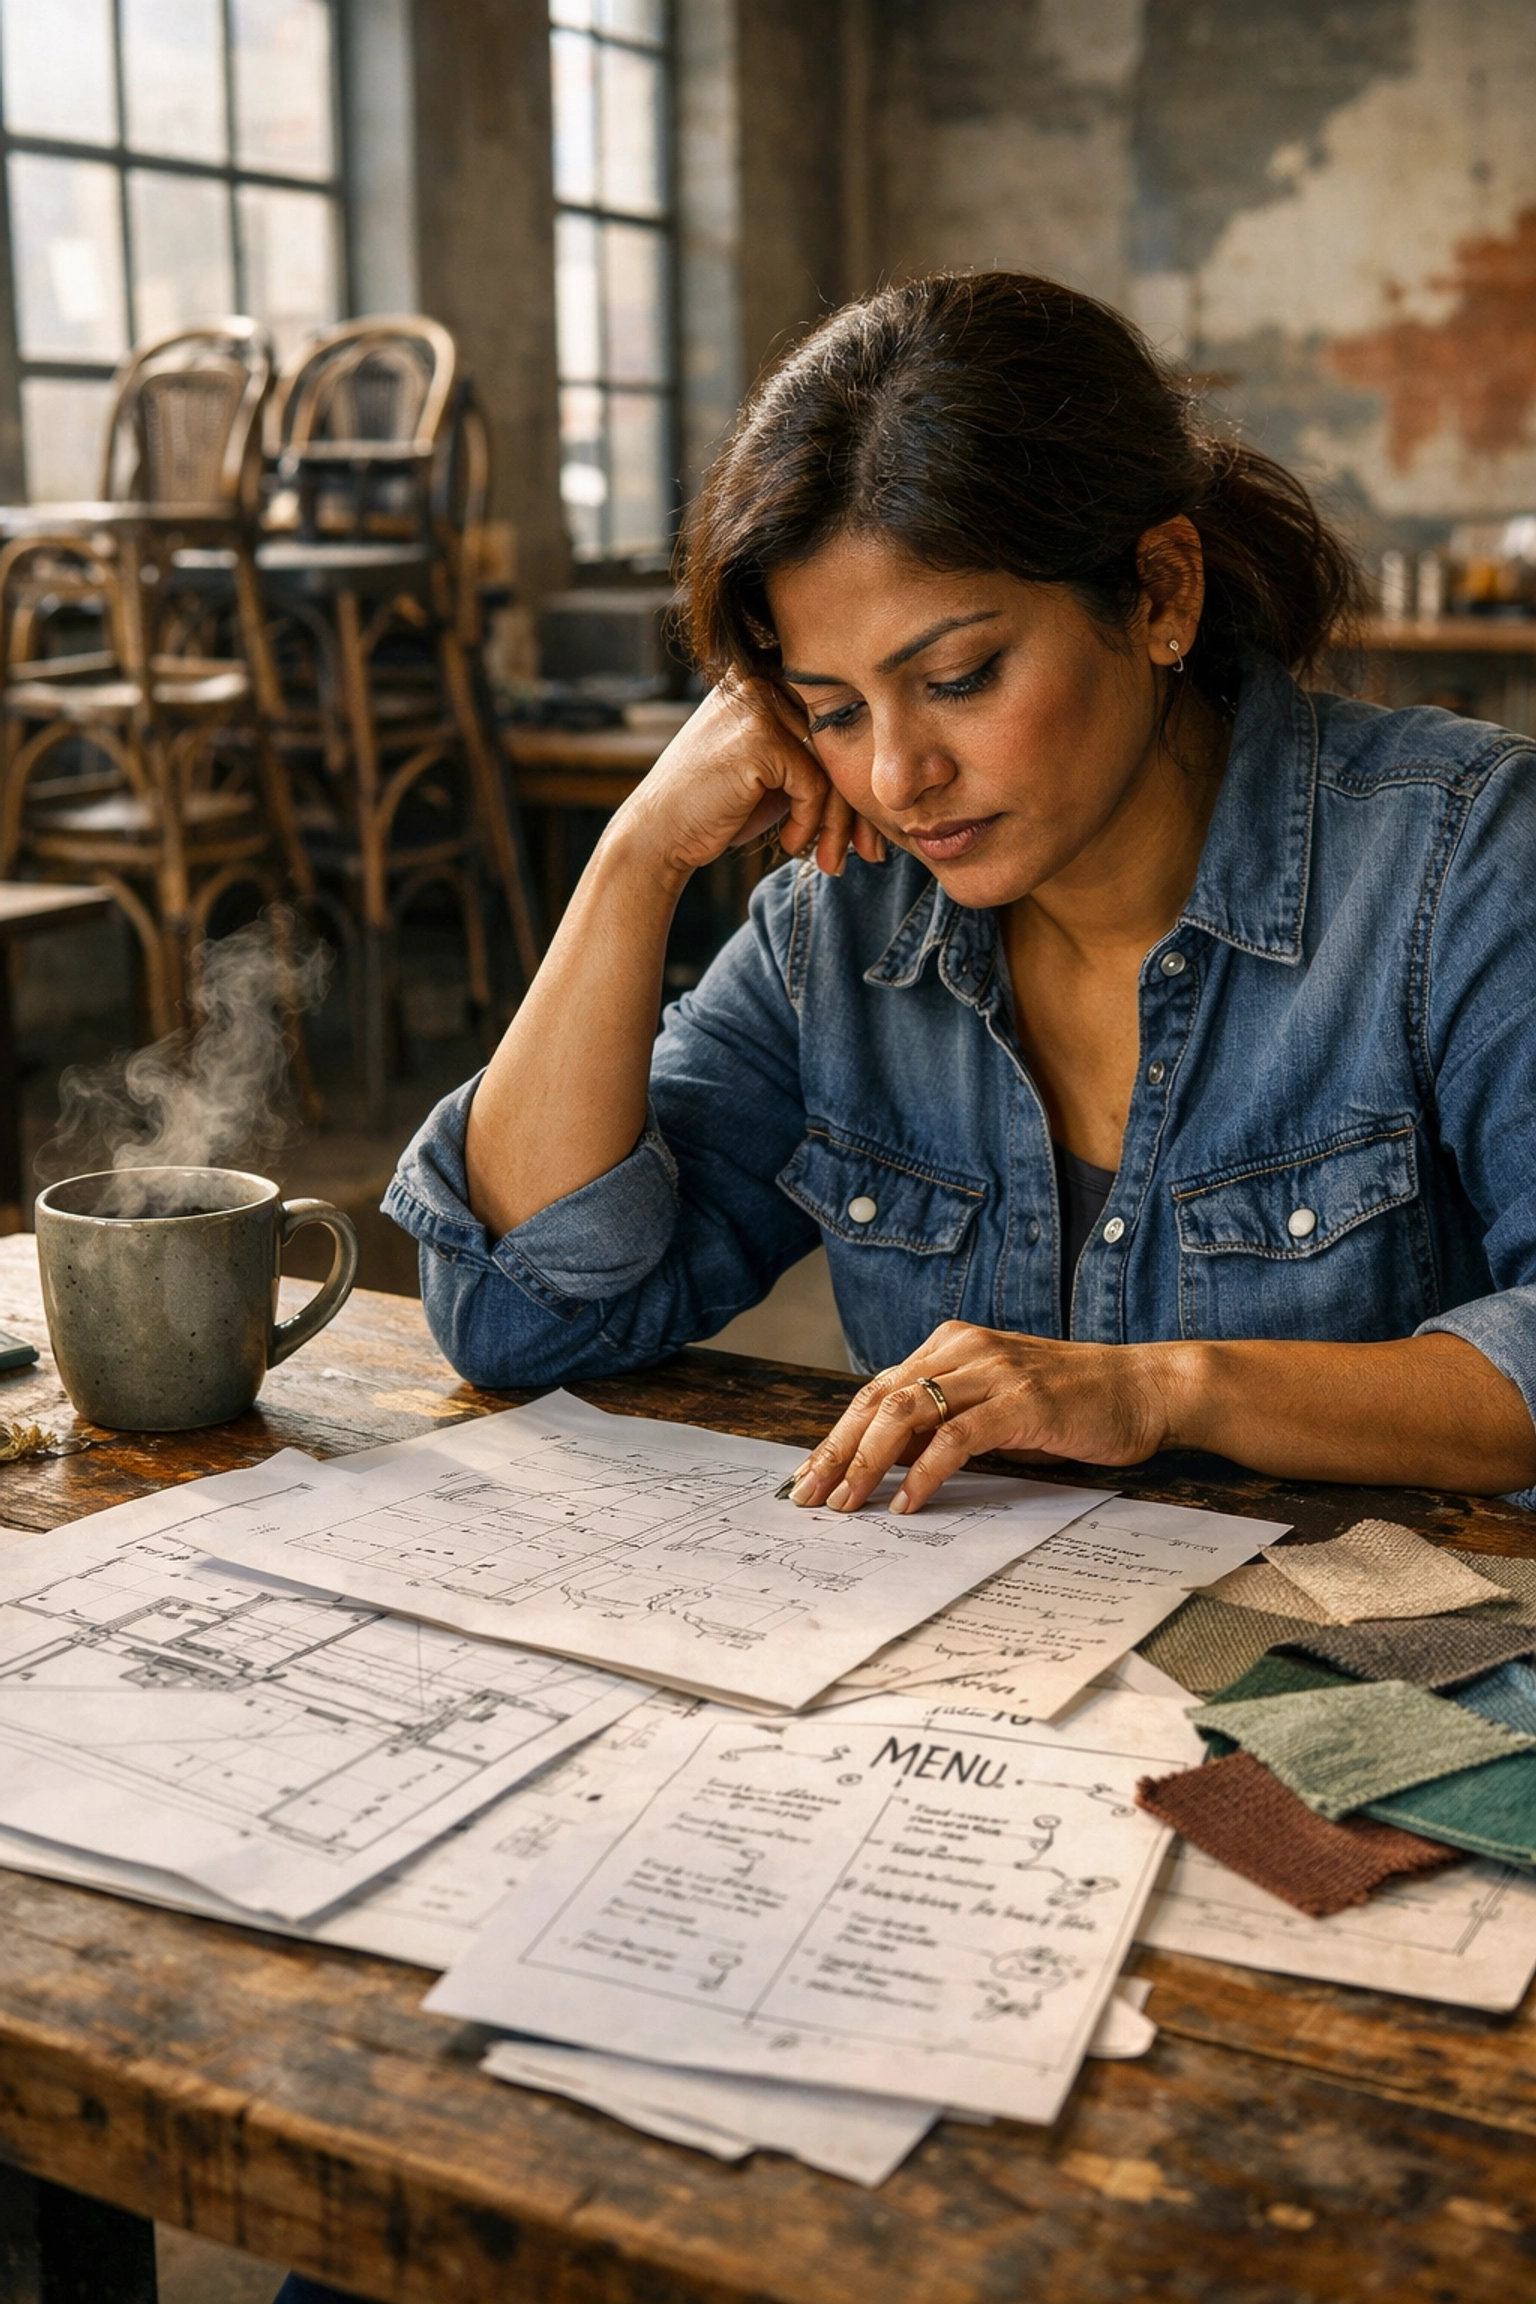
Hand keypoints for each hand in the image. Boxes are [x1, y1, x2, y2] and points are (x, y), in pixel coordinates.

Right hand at [609, 675, 885, 885]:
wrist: (659, 835)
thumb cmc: (717, 809)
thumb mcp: (775, 773)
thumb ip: (817, 755)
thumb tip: (885, 771)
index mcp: (766, 678)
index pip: (837, 721)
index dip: (857, 776)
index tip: (868, 831)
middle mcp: (762, 679)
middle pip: (841, 740)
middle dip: (859, 804)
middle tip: (869, 852)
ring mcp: (759, 704)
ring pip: (833, 765)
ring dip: (838, 822)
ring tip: (829, 859)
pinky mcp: (760, 737)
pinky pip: (815, 784)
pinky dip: (810, 821)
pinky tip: (789, 841)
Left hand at [787, 1322, 1178, 1512]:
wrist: (1147, 1388)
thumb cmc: (1074, 1402)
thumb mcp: (997, 1405)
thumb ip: (946, 1422)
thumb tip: (887, 1463)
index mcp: (953, 1344)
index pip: (878, 1390)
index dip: (837, 1434)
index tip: (809, 1476)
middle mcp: (965, 1349)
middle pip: (878, 1399)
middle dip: (836, 1451)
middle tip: (808, 1497)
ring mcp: (993, 1373)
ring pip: (905, 1413)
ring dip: (867, 1462)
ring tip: (847, 1504)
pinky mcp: (1020, 1402)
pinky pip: (955, 1439)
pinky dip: (924, 1474)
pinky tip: (908, 1504)